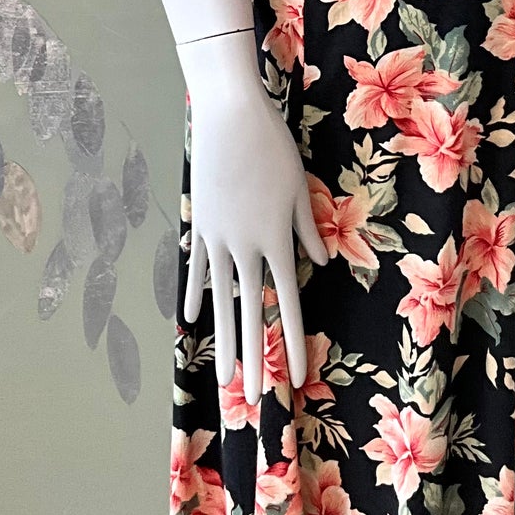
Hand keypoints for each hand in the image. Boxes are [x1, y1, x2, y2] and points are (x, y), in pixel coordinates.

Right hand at [179, 32, 328, 401]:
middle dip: (255, 357)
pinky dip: (195, 294)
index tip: (298, 375)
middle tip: (254, 397)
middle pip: (251, 312)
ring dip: (224, 339)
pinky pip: (197, 268)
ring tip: (225, 376)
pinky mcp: (200, 225)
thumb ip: (307, 230)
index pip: (288, 301)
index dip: (293, 340)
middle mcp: (246, 247)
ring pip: (221, 299)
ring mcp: (218, 239)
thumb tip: (320, 266)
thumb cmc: (273, 146)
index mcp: (276, 238)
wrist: (230, 117)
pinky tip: (193, 320)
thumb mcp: (299, 187)